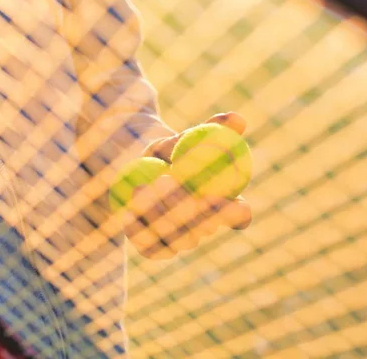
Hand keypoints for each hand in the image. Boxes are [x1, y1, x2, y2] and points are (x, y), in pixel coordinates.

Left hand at [122, 113, 251, 259]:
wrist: (137, 169)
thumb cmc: (172, 151)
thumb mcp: (188, 135)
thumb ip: (214, 128)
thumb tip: (238, 118)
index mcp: (223, 206)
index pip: (239, 216)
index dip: (234, 213)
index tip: (219, 196)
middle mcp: (204, 228)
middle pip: (204, 229)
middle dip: (190, 212)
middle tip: (176, 186)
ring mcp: (180, 242)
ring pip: (175, 238)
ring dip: (159, 213)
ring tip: (145, 185)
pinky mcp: (155, 249)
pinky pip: (148, 244)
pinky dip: (138, 226)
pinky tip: (127, 209)